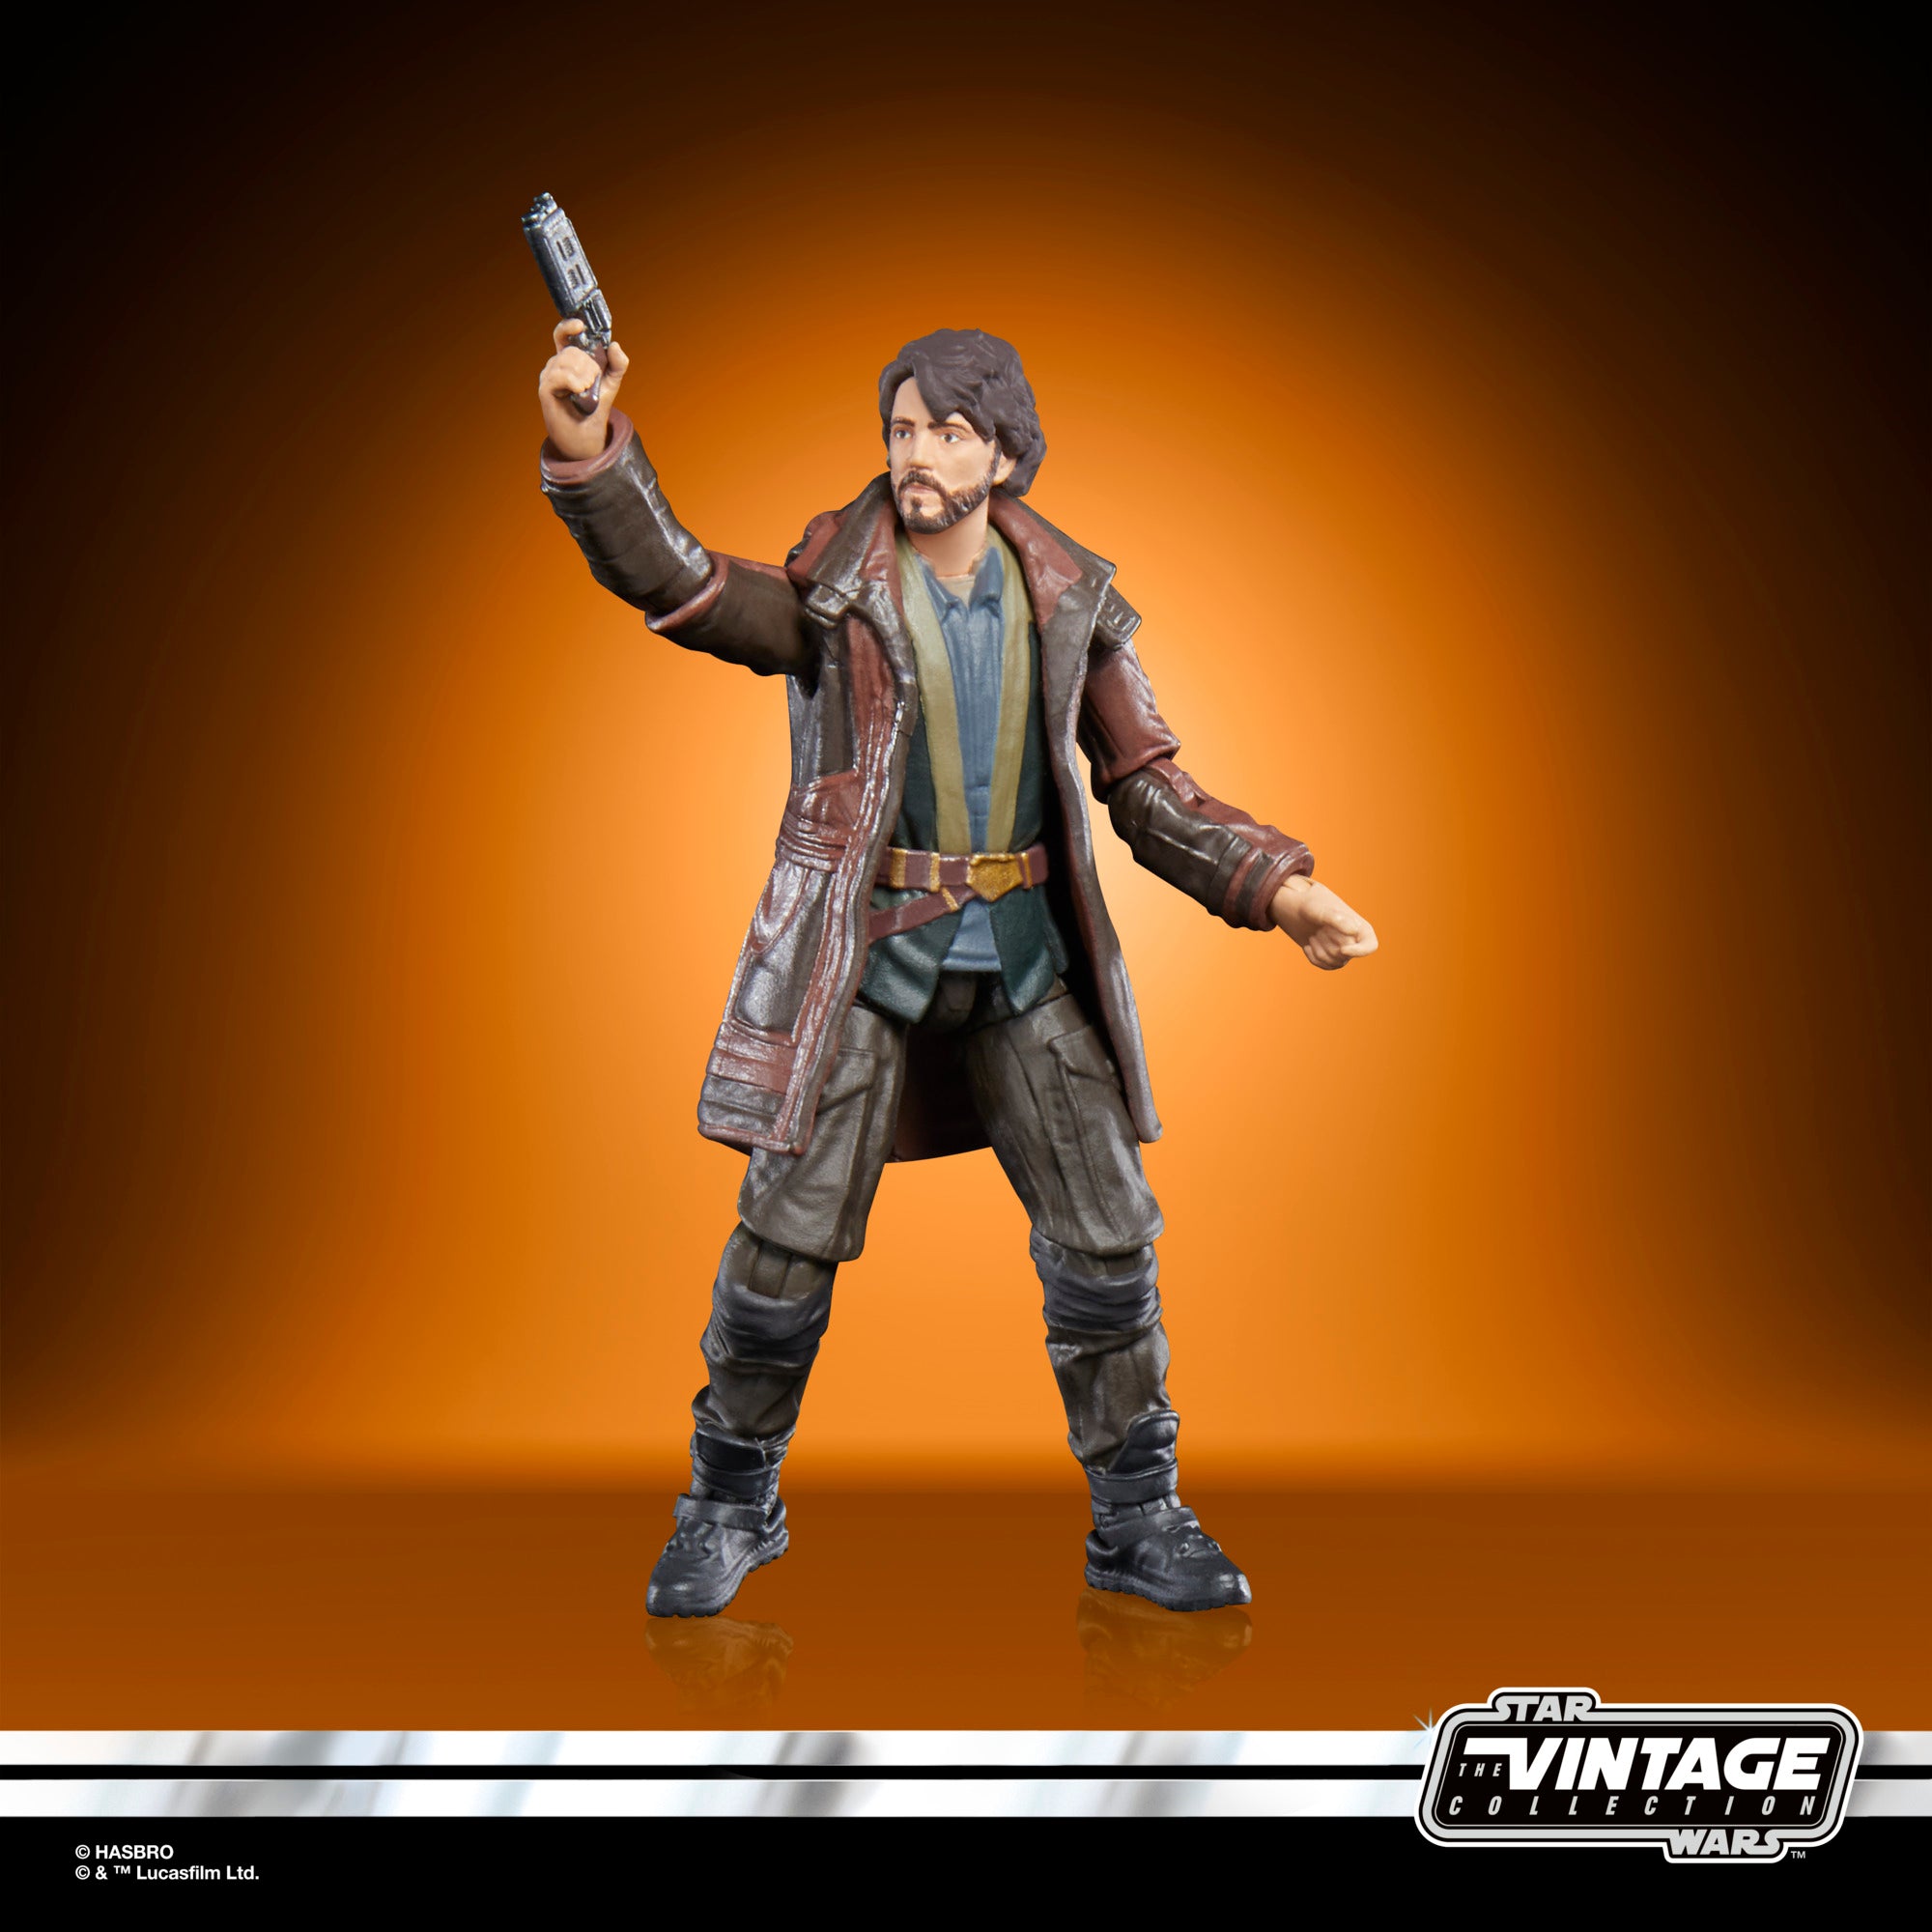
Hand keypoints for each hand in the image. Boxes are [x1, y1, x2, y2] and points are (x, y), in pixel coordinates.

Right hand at [538, 318, 630, 459]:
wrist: (587, 433)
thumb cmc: (595, 407)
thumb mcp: (612, 382)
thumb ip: (618, 364)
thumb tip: (615, 345)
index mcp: (570, 360)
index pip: (563, 335)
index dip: (569, 326)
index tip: (580, 325)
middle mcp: (556, 364)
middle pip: (571, 350)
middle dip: (589, 365)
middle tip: (592, 383)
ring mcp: (548, 376)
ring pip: (566, 360)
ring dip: (584, 375)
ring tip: (586, 390)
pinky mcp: (545, 388)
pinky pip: (559, 375)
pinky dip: (573, 382)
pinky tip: (579, 391)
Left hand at [1271, 874, 1377, 969]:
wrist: (1298, 910)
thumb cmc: (1313, 905)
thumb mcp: (1322, 909)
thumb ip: (1337, 919)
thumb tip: (1354, 930)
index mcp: (1360, 928)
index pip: (1370, 946)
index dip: (1359, 952)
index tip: (1343, 950)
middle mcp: (1355, 941)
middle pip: (1345, 955)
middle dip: (1328, 943)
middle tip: (1318, 928)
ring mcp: (1343, 952)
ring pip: (1333, 962)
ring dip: (1319, 949)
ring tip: (1313, 935)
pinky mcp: (1331, 959)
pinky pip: (1324, 965)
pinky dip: (1312, 956)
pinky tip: (1307, 944)